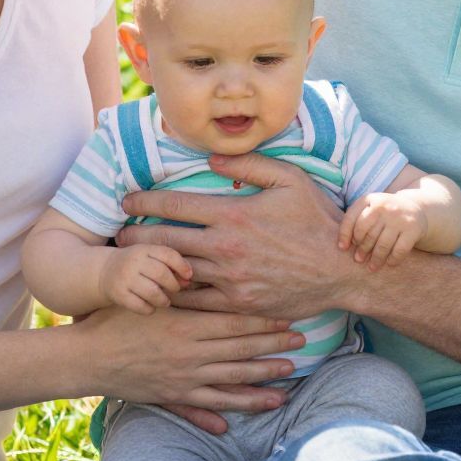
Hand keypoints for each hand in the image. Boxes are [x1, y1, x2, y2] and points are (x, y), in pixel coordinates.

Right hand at [76, 303, 303, 429]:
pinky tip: (241, 418)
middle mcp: (190, 354)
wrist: (85, 357)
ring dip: (262, 380)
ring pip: (231, 382)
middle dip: (273, 346)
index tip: (287, 315)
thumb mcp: (149, 297)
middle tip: (302, 341)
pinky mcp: (171, 396)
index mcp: (186, 325)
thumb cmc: (114, 318)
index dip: (263, 320)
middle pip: (241, 350)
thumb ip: (179, 290)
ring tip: (288, 377)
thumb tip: (207, 272)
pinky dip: (224, 412)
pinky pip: (205, 407)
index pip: (234, 322)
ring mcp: (182, 379)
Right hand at [101, 244, 192, 312]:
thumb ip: (169, 265)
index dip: (182, 266)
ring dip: (163, 300)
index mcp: (143, 249)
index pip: (168, 254)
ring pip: (152, 292)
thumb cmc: (136, 266)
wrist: (104, 271)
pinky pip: (140, 306)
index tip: (188, 276)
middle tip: (174, 290)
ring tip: (164, 301)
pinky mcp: (118, 294)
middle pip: (162, 274)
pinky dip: (150, 309)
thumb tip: (188, 281)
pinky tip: (150, 306)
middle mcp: (133, 262)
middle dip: (173, 285)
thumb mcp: (149, 257)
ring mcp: (124, 278)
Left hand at [118, 150, 353, 320]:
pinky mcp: (238, 304)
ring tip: (132, 262)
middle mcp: (226, 248)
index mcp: (234, 213)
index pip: (176, 204)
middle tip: (117, 234)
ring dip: (150, 266)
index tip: (127, 199)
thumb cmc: (317, 220)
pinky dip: (175, 294)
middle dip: (136, 236)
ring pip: (176, 272)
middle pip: (165, 240)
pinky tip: (163, 289)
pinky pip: (196, 301)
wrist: (342, 270)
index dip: (146, 200)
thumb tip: (212, 156)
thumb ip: (250, 164)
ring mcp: (231, 279)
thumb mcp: (290, 179)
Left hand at [339, 191, 425, 271]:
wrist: (416, 208)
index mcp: (370, 199)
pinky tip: (389, 263)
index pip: (351, 218)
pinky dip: (393, 259)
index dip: (345, 235)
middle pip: (367, 233)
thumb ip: (356, 221)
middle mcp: (384, 206)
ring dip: (376, 259)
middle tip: (358, 259)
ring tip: (371, 267)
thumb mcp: (370, 209)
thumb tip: (343, 246)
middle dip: (362, 249)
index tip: (343, 248)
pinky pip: (399, 250)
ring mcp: (399, 217)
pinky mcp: (413, 228)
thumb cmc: (385, 213)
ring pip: (382, 244)